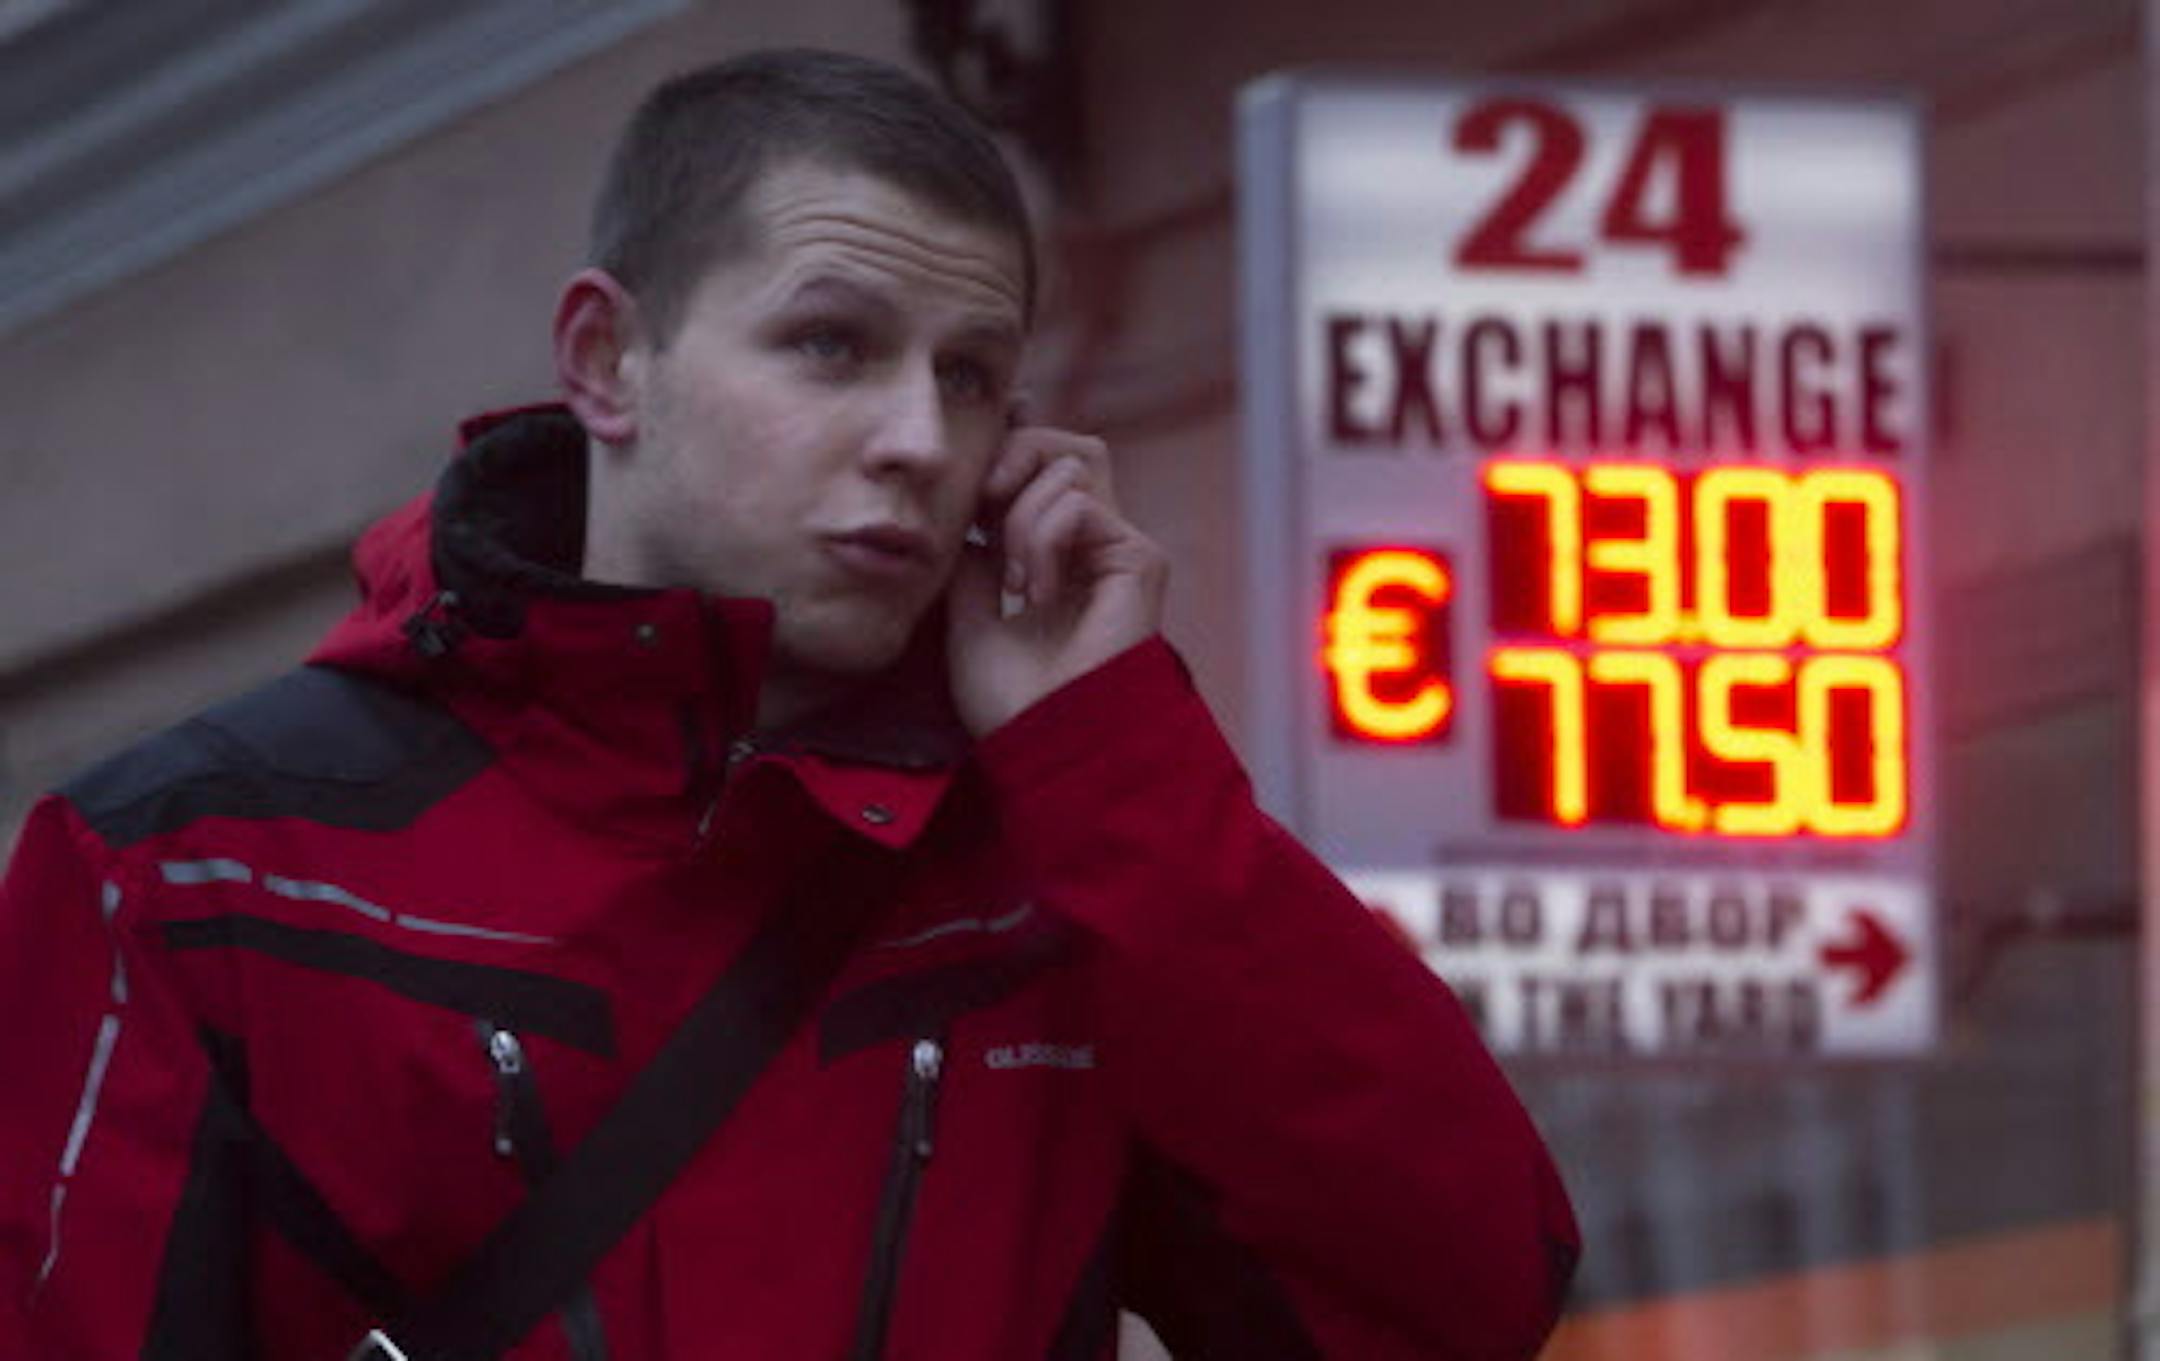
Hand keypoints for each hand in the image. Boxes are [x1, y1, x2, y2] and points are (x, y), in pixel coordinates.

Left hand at [946, 426, 1167, 735]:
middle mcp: (1099, 546)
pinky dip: (1041, 539)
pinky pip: (1079, 505)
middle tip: (984, 508)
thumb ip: (971, 559)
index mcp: (1063, 556)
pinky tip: (1038, 593)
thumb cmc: (1010, 700)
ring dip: (1021, 518)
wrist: (1043, 743)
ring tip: (1016, 582)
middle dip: (1016, 457)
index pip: (1046, 468)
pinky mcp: (1140, 559)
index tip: (970, 491)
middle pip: (1071, 447)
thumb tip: (964, 512)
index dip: (1006, 456)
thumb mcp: (967, 615)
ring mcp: (1123, 549)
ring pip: (1071, 468)